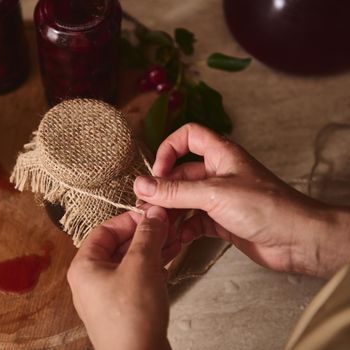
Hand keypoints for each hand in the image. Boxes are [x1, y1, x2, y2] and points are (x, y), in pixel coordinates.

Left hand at [67, 206, 175, 349]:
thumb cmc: (131, 318)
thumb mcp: (140, 266)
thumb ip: (147, 236)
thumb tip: (154, 213)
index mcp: (84, 266)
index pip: (104, 230)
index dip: (129, 219)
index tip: (152, 215)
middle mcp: (92, 280)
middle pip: (118, 246)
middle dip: (145, 235)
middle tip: (167, 226)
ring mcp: (108, 295)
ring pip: (129, 262)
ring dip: (152, 250)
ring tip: (174, 240)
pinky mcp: (124, 308)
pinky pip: (136, 279)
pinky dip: (152, 268)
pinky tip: (169, 260)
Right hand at [134, 123, 349, 277]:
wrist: (298, 240)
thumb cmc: (266, 207)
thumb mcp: (214, 194)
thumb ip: (175, 191)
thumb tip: (141, 185)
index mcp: (221, 154)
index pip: (189, 136)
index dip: (169, 149)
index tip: (158, 172)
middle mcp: (218, 173)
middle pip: (181, 174)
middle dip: (163, 190)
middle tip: (148, 208)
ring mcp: (220, 198)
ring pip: (185, 200)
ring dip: (170, 212)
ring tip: (159, 227)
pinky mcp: (222, 221)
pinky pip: (194, 222)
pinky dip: (183, 230)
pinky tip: (177, 240)